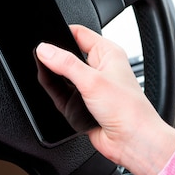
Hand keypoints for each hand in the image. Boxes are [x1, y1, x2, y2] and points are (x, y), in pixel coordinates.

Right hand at [35, 25, 174, 174]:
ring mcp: (91, 85)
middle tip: (42, 60)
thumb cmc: (128, 110)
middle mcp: (99, 67)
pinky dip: (57, 95)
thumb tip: (44, 49)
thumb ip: (65, 64)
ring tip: (48, 79)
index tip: (44, 40)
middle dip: (54, 58)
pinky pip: (63, 94)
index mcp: (107, 52)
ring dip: (55, 79)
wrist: (132, 142)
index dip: (60, 33)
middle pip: (68, 54)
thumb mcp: (92, 81)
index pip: (78, 33)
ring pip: (63, 76)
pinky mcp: (83, 103)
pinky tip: (55, 96)